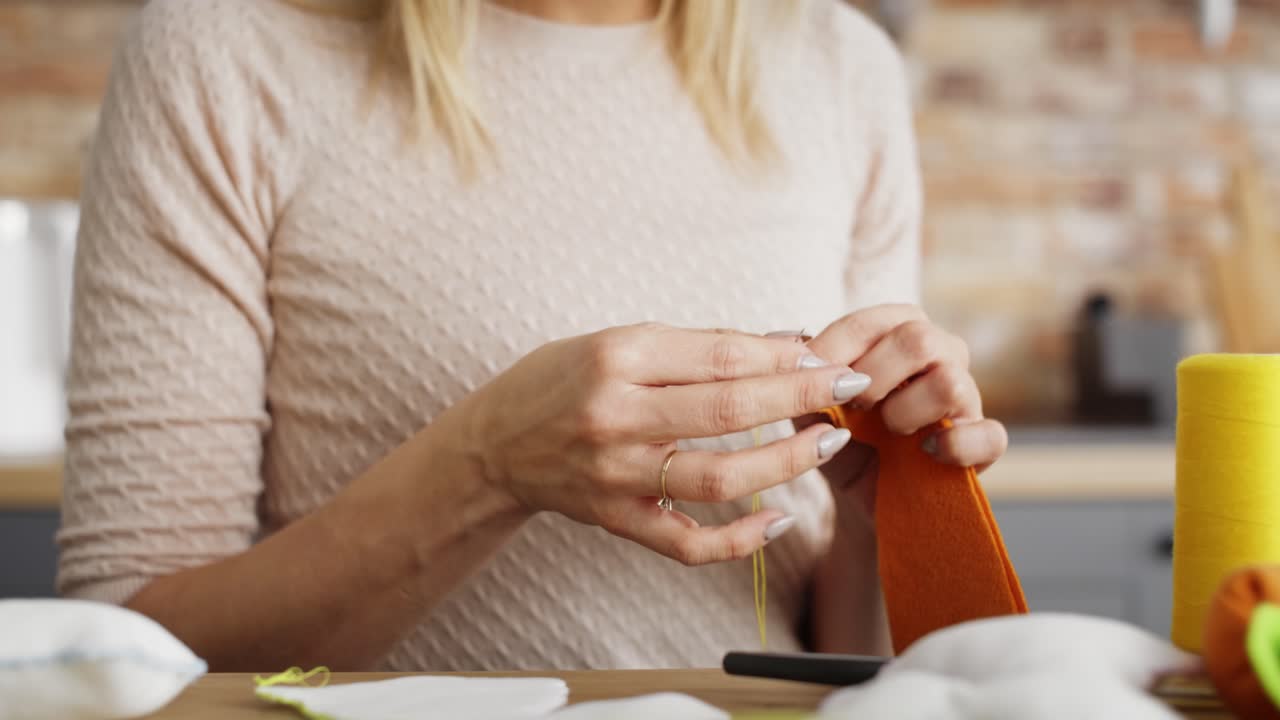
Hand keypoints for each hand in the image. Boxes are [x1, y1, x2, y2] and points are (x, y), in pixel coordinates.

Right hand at [464, 323, 870, 565]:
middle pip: (729, 410)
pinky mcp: (615, 520)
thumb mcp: (619, 342)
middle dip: (801, 397)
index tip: (827, 356)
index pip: (720, 357)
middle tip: (850, 387)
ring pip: (719, 477)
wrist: (495, 443)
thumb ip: (699, 346)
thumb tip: (786, 343)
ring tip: (827, 444)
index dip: (784, 357)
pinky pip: (687, 543)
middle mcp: (614, 416)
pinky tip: (779, 520)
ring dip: (785, 461)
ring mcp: (615, 475)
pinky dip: (740, 540)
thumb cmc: (561, 379)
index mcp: (616, 358)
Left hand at [803, 305, 1007, 514]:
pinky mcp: (984, 442)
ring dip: (905, 410)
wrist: (863, 496)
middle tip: (854, 405)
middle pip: (919, 338)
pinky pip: (989, 435)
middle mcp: (942, 353)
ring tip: (889, 430)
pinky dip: (955, 446)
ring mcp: (968, 395)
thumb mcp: (814, 407)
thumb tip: (804, 356)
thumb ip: (807, 378)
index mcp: (899, 332)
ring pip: (949, 381)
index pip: (871, 322)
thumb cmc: (843, 439)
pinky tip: (926, 453)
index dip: (834, 350)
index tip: (808, 379)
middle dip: (873, 376)